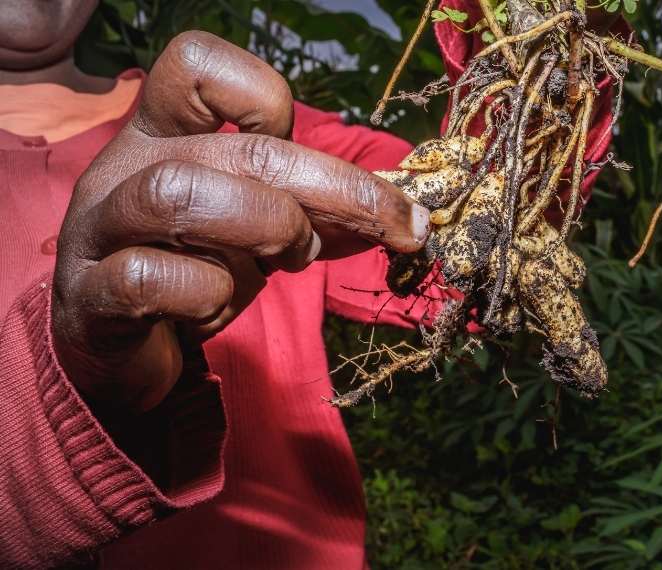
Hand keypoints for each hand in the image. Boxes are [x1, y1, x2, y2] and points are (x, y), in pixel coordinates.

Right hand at [51, 31, 428, 411]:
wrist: (116, 344)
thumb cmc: (195, 271)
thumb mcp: (258, 230)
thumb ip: (314, 213)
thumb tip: (400, 215)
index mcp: (163, 135)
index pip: (198, 65)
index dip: (265, 96)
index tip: (306, 150)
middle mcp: (125, 167)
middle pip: (237, 149)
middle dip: (335, 188)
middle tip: (394, 226)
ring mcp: (100, 229)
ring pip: (178, 194)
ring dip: (265, 230)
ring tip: (289, 260)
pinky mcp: (92, 295)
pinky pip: (151, 279)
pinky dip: (207, 297)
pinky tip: (211, 311)